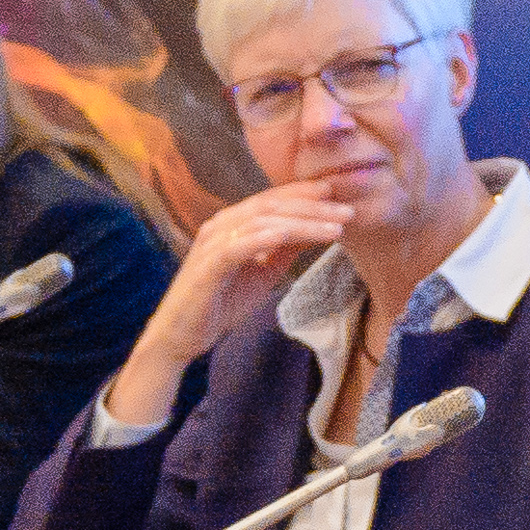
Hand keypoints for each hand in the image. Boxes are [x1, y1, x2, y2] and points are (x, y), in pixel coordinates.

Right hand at [136, 184, 354, 368]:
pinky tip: (293, 237)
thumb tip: (318, 229)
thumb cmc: (221, 302)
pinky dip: (267, 238)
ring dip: (302, 222)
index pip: (272, 200)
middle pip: (271, 205)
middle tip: (348, 210)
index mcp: (232, 224)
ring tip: (335, 227)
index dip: (305, 194)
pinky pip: (239, 246)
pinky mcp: (207, 266)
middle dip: (312, 206)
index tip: (338, 193)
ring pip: (261, 222)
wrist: (181, 336)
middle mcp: (221, 226)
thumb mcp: (263, 272)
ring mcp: (212, 244)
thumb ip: (285, 249)